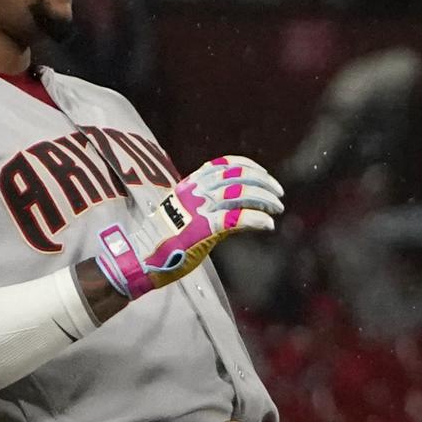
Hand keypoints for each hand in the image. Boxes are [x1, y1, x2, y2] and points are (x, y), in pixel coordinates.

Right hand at [93, 155, 283, 299]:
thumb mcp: (181, 210)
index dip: (249, 167)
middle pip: (238, 176)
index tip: (264, 175)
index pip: (224, 164)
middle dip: (263, 182)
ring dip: (265, 199)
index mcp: (190, 184)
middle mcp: (195, 191)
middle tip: (278, 194)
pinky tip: (267, 224)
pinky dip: (257, 219)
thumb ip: (203, 202)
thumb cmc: (163, 238)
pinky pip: (238, 219)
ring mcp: (200, 209)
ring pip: (241, 194)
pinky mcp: (204, 229)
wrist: (142, 257)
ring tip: (277, 208)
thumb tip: (233, 204)